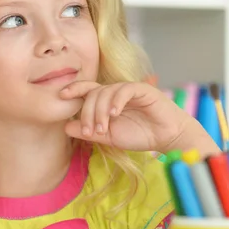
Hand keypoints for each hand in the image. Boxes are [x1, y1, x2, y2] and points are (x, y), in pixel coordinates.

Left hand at [60, 81, 217, 155]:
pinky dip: (117, 101)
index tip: (61, 96)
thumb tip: (66, 127)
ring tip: (104, 128)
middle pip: (93, 93)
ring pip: (106, 92)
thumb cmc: (140, 135)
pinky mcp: (142, 90)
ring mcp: (128, 89)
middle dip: (88, 113)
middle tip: (90, 132)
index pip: (87, 90)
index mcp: (106, 101)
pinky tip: (115, 114)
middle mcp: (115, 93)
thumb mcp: (109, 137)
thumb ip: (90, 132)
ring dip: (101, 112)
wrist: (166, 138)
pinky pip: (124, 90)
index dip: (74, 89)